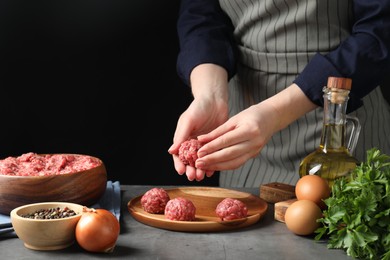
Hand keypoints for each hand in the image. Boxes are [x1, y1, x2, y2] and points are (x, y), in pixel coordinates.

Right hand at [168, 64, 228, 180]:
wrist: (215, 100)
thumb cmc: (199, 107)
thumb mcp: (188, 120)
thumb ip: (181, 135)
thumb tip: (171, 151)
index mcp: (183, 138)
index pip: (178, 155)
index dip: (179, 164)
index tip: (181, 171)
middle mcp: (192, 144)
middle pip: (189, 161)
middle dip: (190, 169)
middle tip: (193, 176)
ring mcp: (204, 145)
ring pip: (201, 161)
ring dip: (200, 169)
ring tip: (202, 176)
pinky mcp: (215, 144)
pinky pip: (212, 157)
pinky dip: (212, 164)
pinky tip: (212, 171)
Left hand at [194, 102, 277, 170]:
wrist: (271, 118)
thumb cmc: (251, 115)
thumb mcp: (234, 119)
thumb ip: (217, 131)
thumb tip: (200, 140)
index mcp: (249, 130)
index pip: (226, 141)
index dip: (212, 147)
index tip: (199, 152)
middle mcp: (254, 142)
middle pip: (230, 154)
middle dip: (212, 160)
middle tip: (198, 163)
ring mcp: (255, 150)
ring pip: (234, 162)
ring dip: (218, 166)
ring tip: (204, 166)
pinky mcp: (254, 155)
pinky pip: (238, 163)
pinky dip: (225, 166)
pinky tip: (214, 166)